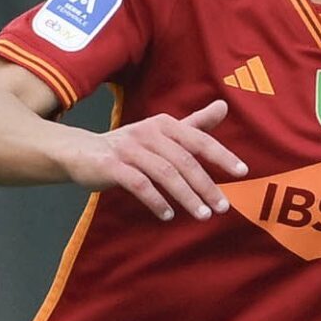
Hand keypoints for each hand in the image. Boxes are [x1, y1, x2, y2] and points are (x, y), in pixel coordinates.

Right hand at [64, 98, 248, 220]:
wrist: (78, 151)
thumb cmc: (129, 146)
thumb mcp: (162, 133)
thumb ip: (194, 124)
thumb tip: (224, 106)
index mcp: (164, 124)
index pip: (199, 139)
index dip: (221, 155)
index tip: (242, 172)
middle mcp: (148, 132)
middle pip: (184, 161)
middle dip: (206, 186)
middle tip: (222, 207)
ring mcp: (128, 149)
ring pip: (164, 174)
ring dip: (186, 196)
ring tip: (202, 215)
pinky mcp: (110, 165)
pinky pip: (139, 184)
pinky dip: (156, 200)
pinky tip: (168, 214)